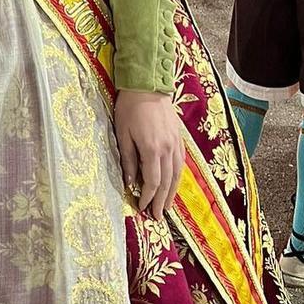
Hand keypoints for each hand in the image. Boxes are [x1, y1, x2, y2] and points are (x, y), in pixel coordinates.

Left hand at [114, 90, 184, 220]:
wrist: (147, 86)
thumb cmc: (129, 108)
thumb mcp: (122, 134)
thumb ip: (128, 160)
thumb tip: (130, 183)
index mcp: (152, 149)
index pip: (152, 182)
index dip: (147, 197)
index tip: (142, 208)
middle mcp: (168, 149)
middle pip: (167, 182)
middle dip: (161, 201)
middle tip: (157, 217)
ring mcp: (176, 144)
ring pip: (177, 175)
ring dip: (171, 193)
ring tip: (166, 207)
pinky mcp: (179, 138)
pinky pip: (181, 164)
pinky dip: (178, 178)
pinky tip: (174, 184)